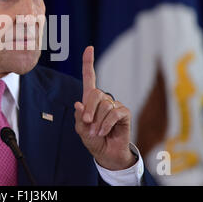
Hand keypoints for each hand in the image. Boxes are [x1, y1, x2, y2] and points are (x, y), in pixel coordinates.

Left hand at [74, 46, 134, 169]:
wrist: (107, 153)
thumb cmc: (93, 139)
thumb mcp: (81, 130)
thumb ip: (79, 118)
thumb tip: (78, 104)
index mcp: (90, 100)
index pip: (90, 77)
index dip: (88, 63)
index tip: (89, 48)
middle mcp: (103, 99)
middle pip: (95, 93)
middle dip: (89, 109)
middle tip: (87, 124)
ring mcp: (115, 105)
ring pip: (104, 105)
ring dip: (97, 122)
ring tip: (97, 132)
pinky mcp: (124, 113)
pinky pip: (113, 113)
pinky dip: (106, 124)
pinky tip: (104, 132)